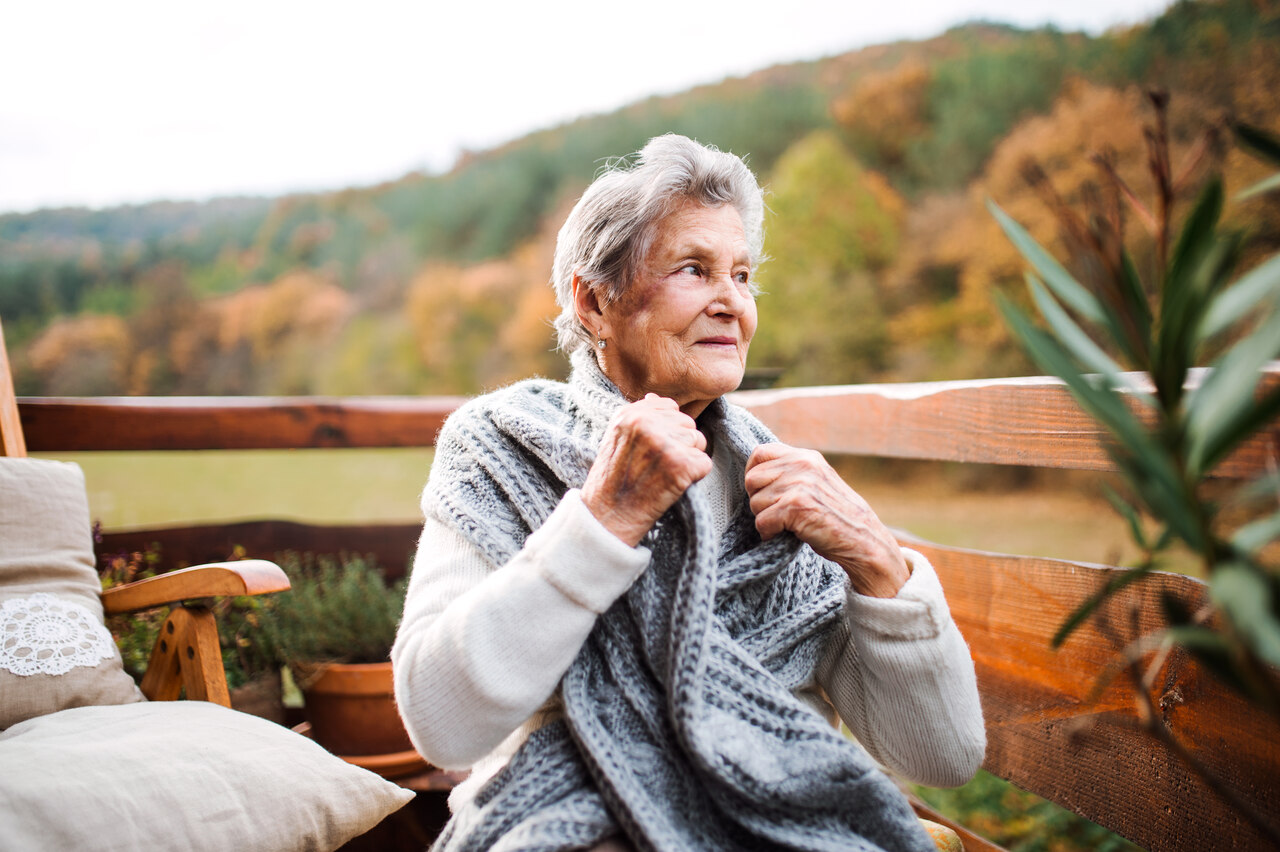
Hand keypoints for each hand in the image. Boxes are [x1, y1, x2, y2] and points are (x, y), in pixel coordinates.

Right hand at [582, 394, 712, 546]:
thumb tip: (656, 397)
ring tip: (662, 476)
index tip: (651, 451)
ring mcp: (663, 443)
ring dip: (687, 461)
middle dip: (680, 445)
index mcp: (630, 414)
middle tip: (656, 467)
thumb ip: (638, 417)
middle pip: (688, 424)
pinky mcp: (680, 465)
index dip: (668, 430)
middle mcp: (646, 423)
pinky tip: (671, 486)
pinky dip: (694, 478)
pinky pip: (704, 463)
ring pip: (699, 441)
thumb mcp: (616, 439)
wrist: (608, 518)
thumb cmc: (613, 481)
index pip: (670, 407)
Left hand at [744, 443, 908, 597]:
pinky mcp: (796, 506)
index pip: (760, 453)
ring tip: (786, 525)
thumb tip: (753, 475)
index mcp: (806, 457)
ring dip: (765, 519)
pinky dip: (769, 533)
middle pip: (752, 479)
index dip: (753, 474)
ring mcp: (800, 484)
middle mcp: (803, 465)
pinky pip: (762, 521)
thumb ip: (791, 473)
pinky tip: (784, 535)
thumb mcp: (816, 483)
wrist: (863, 540)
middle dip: (758, 500)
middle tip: (776, 514)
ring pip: (755, 502)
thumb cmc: (836, 516)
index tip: (762, 492)